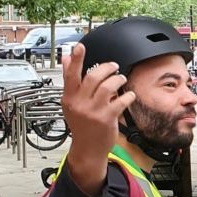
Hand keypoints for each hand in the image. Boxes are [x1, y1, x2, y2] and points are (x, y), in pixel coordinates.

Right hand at [61, 43, 133, 194]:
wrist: (87, 149)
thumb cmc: (81, 126)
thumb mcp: (71, 104)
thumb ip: (70, 82)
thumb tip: (66, 59)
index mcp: (69, 98)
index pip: (70, 74)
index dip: (75, 58)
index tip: (79, 46)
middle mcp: (80, 103)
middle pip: (93, 77)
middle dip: (106, 68)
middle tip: (114, 66)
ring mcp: (93, 111)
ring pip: (108, 86)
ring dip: (118, 79)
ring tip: (121, 79)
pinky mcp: (106, 118)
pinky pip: (120, 101)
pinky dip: (127, 95)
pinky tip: (129, 95)